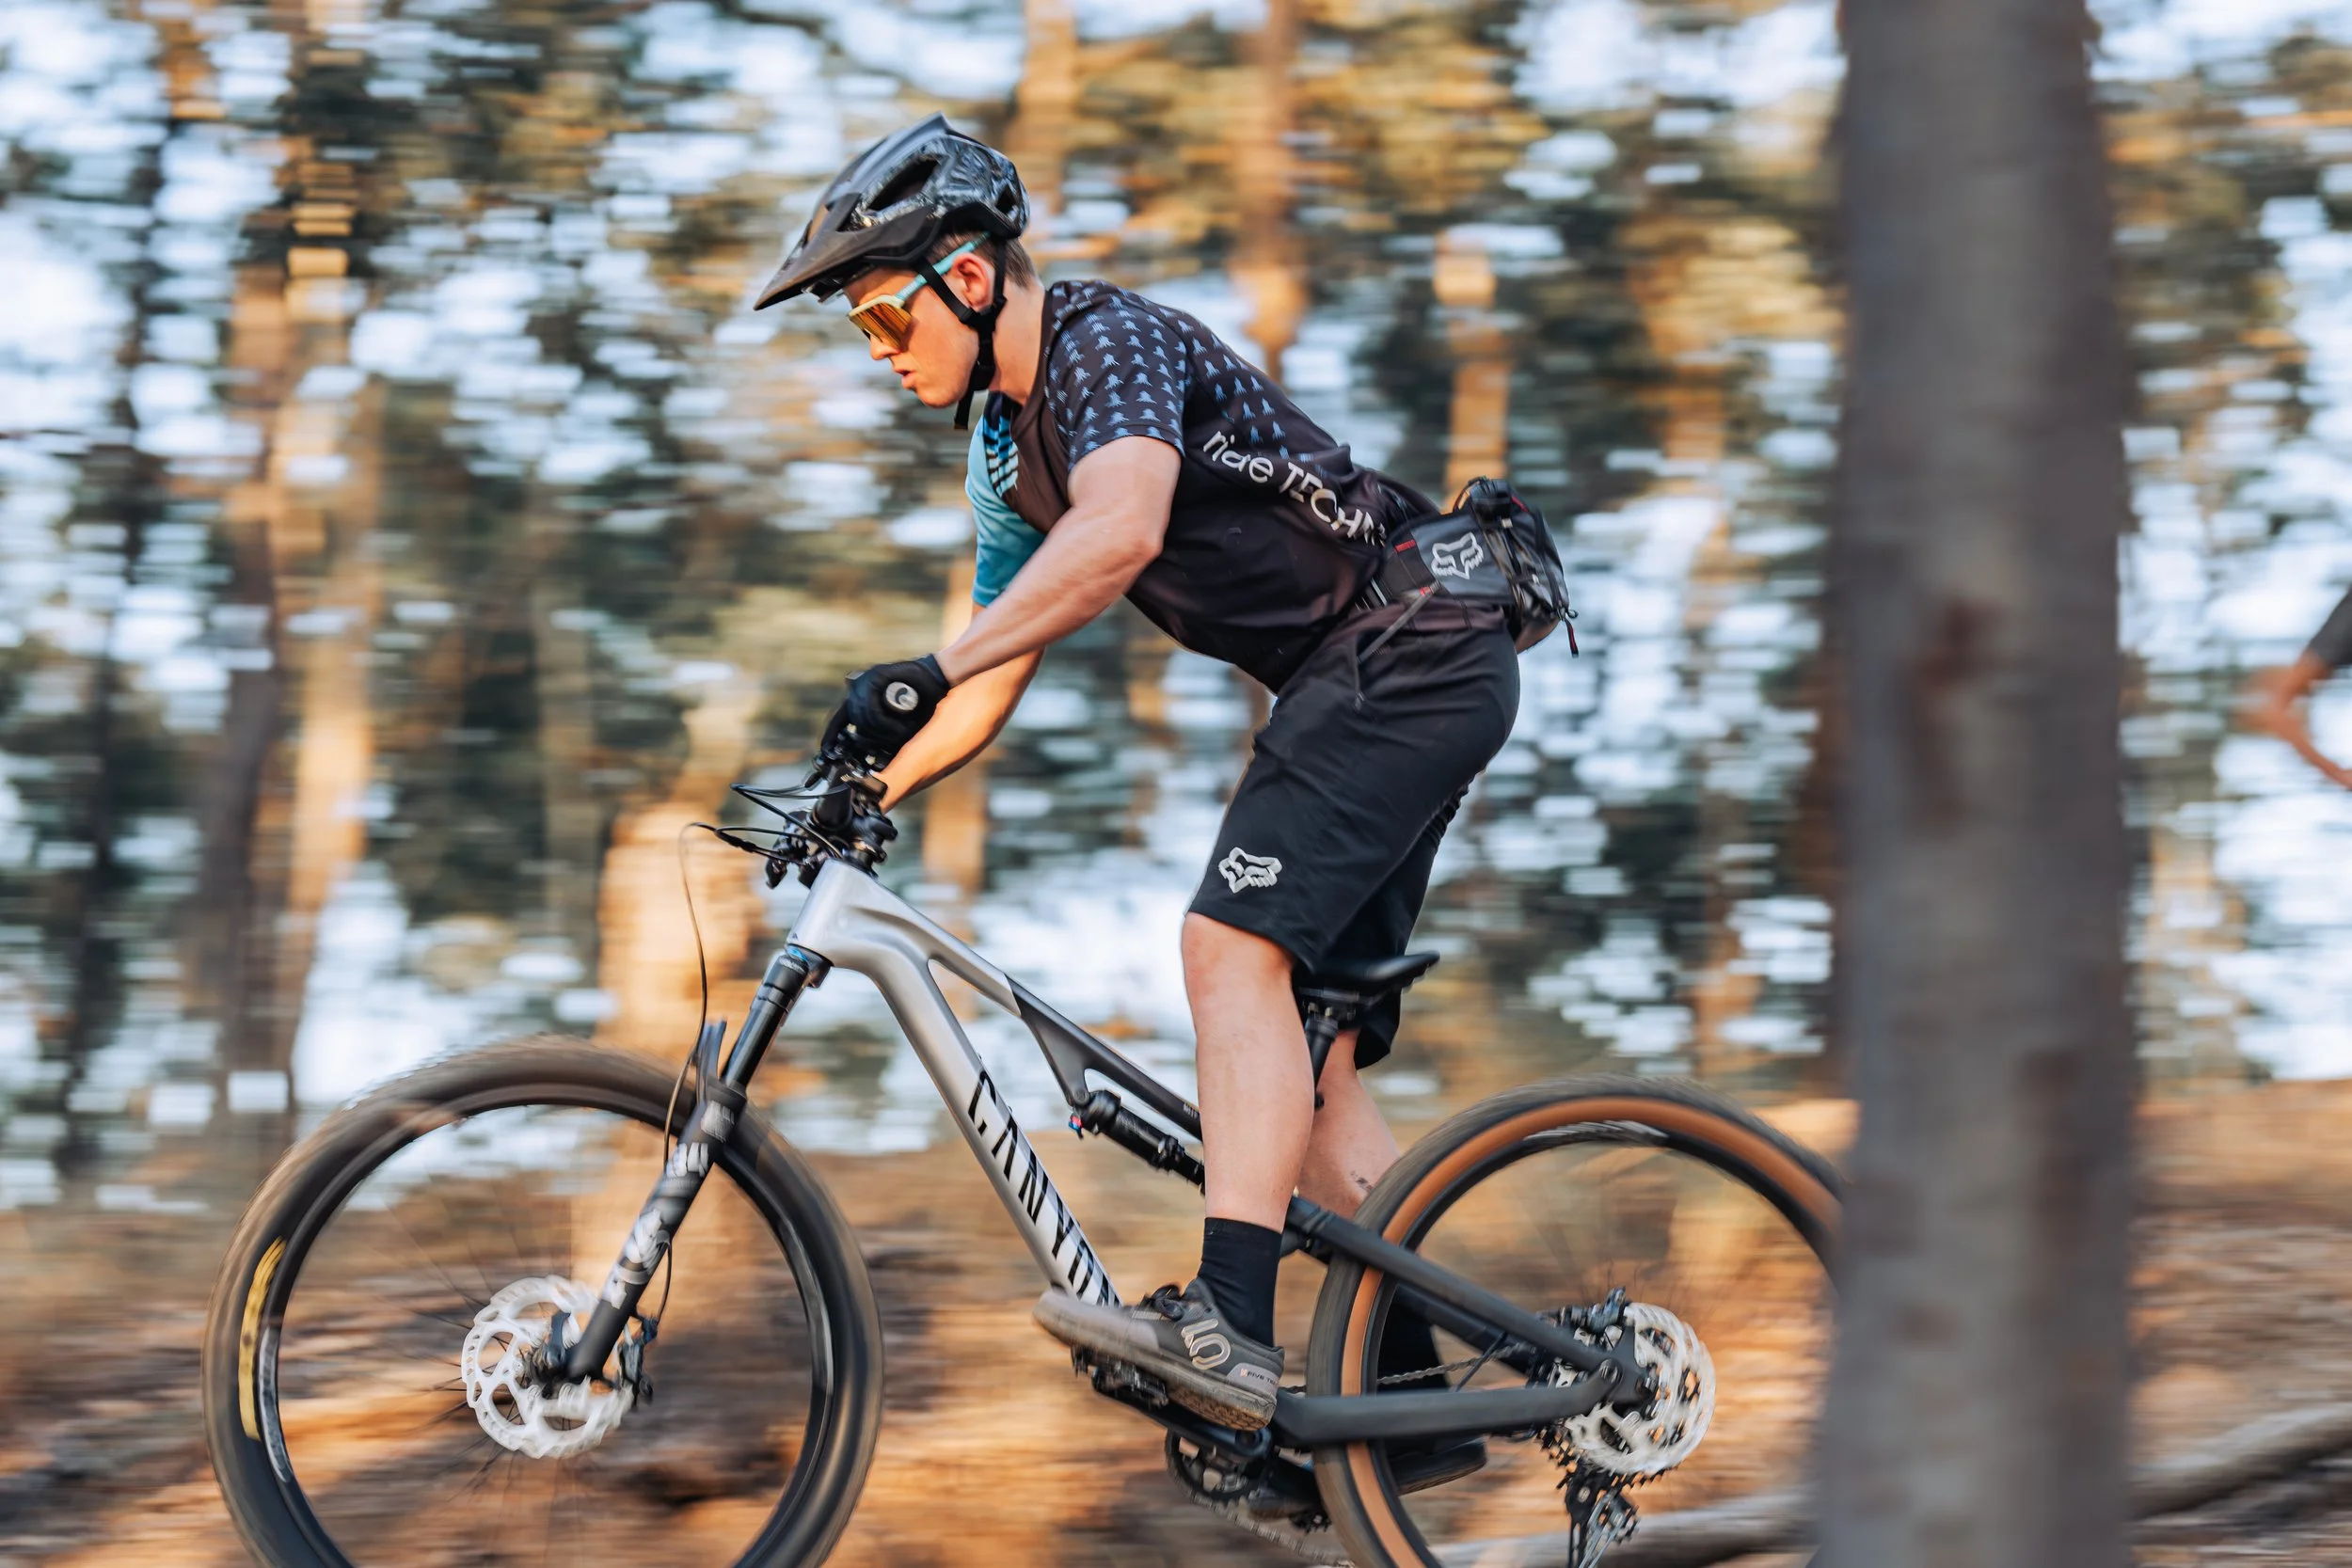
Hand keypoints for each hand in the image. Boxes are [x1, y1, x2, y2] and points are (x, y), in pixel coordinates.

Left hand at [819, 655, 950, 769]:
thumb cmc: (922, 703)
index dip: (831, 735)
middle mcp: (859, 689)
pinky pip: (871, 710)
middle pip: (853, 722)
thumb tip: (871, 759)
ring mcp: (866, 681)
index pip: (838, 719)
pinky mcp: (876, 676)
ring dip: (882, 733)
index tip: (826, 751)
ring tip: (901, 733)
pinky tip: (899, 728)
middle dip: (872, 738)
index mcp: (861, 699)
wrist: (939, 679)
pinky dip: (884, 724)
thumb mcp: (899, 725)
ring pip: (862, 718)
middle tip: (894, 740)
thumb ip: (883, 737)